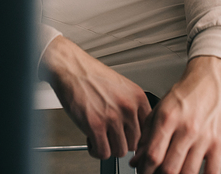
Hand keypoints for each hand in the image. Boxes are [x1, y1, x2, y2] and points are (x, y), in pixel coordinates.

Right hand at [39, 35, 151, 158]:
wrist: (71, 68)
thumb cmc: (92, 76)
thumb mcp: (122, 87)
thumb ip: (132, 107)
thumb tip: (136, 131)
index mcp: (137, 97)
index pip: (149, 130)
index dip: (137, 138)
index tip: (129, 139)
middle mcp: (128, 107)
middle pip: (135, 144)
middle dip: (121, 143)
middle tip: (110, 137)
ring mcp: (113, 117)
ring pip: (120, 151)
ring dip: (108, 148)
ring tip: (100, 137)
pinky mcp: (95, 126)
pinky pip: (103, 153)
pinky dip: (96, 151)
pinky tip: (91, 140)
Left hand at [130, 56, 220, 173]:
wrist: (209, 80)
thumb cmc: (184, 95)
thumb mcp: (159, 108)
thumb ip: (146, 135)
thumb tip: (136, 160)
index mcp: (168, 118)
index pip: (153, 154)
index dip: (145, 170)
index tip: (142, 172)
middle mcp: (186, 128)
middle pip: (170, 168)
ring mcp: (204, 137)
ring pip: (188, 173)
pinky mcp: (219, 143)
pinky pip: (212, 171)